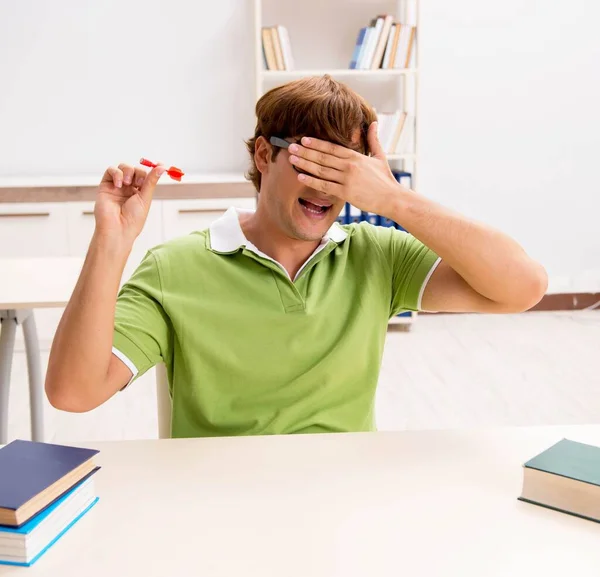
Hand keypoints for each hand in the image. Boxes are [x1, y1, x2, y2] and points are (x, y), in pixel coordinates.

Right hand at [94, 162, 164, 244]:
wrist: (117, 229)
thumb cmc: (133, 219)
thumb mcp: (145, 198)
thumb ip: (151, 181)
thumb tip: (162, 168)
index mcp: (140, 193)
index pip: (146, 176)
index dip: (152, 170)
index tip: (161, 165)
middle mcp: (128, 188)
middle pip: (135, 169)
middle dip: (139, 172)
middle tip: (139, 183)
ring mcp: (117, 186)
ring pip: (123, 167)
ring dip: (128, 171)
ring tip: (128, 184)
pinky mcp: (105, 185)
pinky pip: (111, 170)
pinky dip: (116, 173)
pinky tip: (119, 184)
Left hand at [287, 122, 403, 218]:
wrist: (392, 198)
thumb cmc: (385, 179)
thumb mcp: (380, 156)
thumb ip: (373, 140)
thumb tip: (374, 122)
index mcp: (356, 156)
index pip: (331, 147)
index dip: (316, 143)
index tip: (303, 140)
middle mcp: (349, 166)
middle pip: (323, 157)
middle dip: (305, 151)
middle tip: (290, 147)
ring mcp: (346, 179)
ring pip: (321, 169)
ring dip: (305, 163)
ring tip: (292, 159)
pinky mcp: (345, 193)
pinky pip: (324, 185)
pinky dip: (311, 181)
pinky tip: (300, 176)